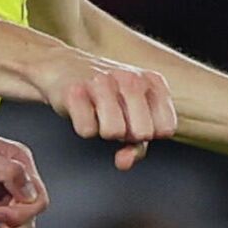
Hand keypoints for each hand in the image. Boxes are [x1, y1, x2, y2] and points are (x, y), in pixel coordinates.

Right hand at [31, 50, 177, 164]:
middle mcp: (130, 78)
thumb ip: (138, 144)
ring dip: (104, 131)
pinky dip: (84, 127)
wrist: (62, 65)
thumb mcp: (131, 113)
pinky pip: (87, 130)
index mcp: (152, 81)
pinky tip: (82, 110)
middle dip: (127, 134)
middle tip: (116, 119)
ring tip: (98, 114)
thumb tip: (123, 162)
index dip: (149, 134)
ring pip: (114, 132)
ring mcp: (102, 82)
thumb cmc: (104, 94)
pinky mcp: (75, 91)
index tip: (135, 123)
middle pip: (142, 132)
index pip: (166, 128)